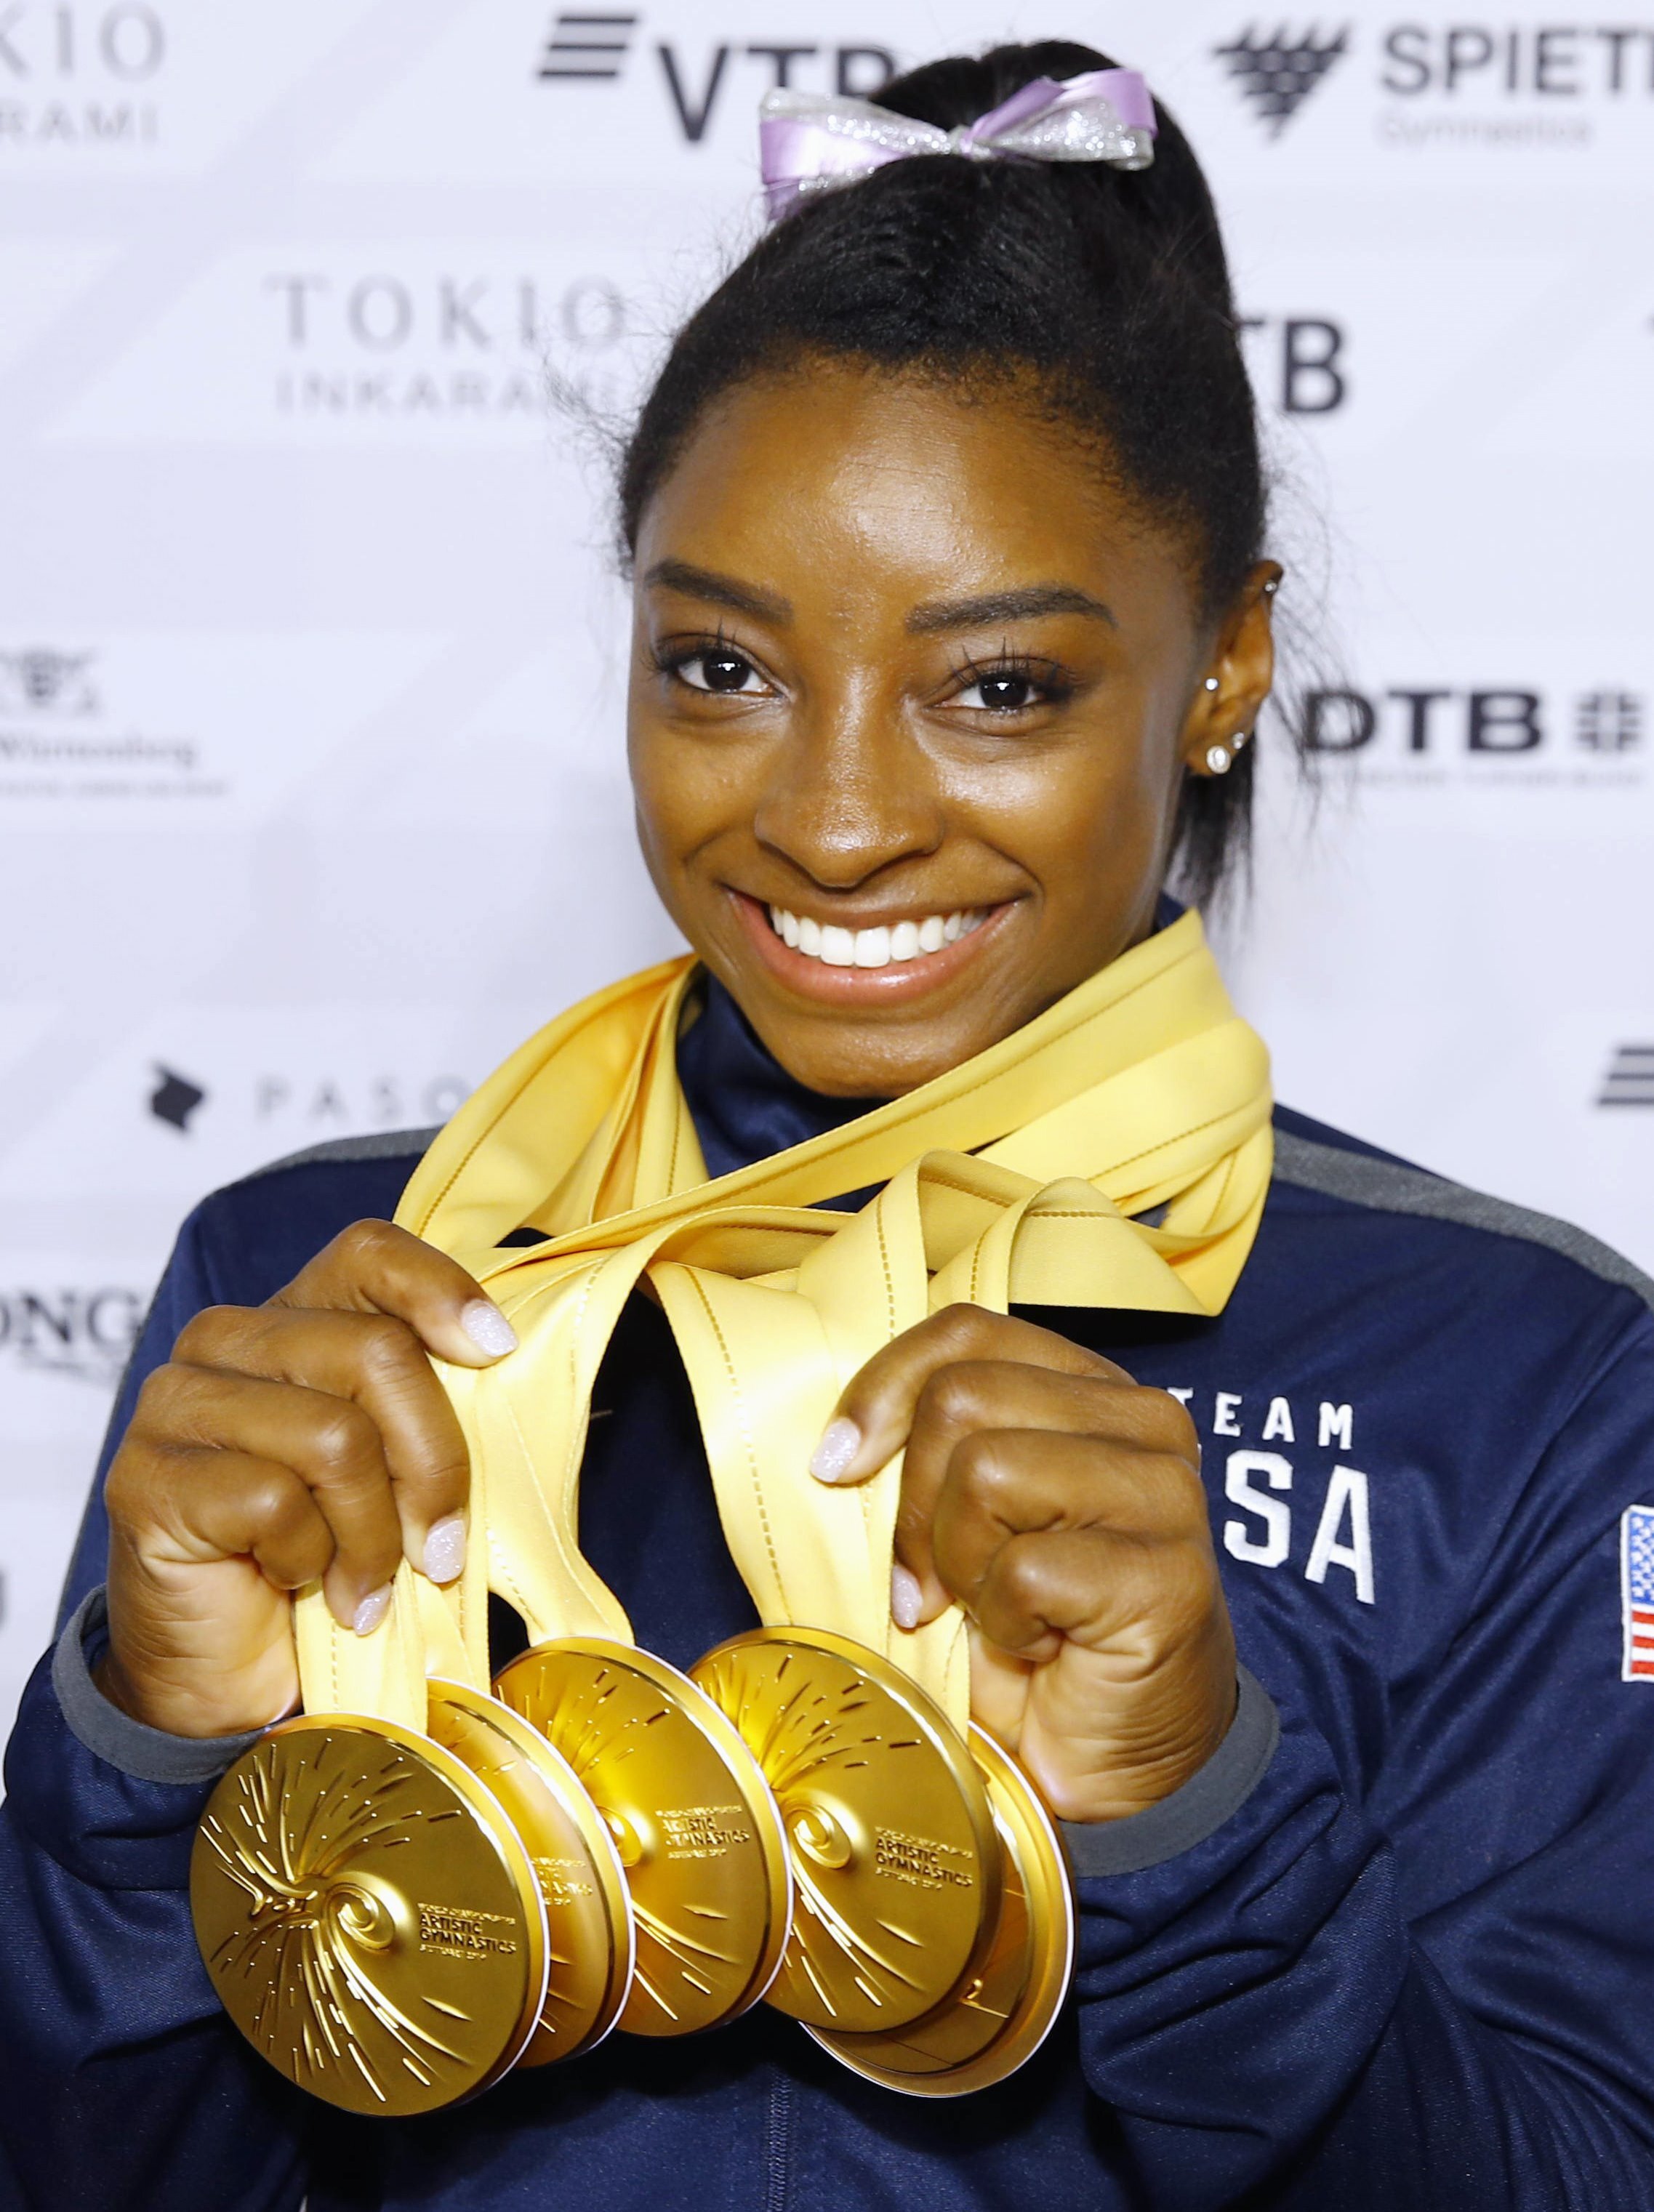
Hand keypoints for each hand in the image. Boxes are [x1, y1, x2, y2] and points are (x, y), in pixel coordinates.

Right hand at [98, 1221, 516, 1739]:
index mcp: (292, 1319)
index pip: (368, 1255)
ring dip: (373, 1533)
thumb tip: (505, 1362)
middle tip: (442, 1548)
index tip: (496, 1350)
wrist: (231, 1674)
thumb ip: (429, 1408)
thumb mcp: (395, 1470)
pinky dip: (309, 1560)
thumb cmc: (327, 1561)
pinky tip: (298, 1585)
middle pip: (375, 1352)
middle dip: (434, 1463)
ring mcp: (176, 1404)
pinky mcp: (147, 1479)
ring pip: (334, 1436)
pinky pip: (272, 1502)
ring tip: (369, 1584)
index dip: (441, 1291)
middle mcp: (225, 1341)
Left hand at [809, 1305, 1234, 1822]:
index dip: (882, 1390)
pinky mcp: (1168, 1576)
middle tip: (931, 1586)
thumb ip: (928, 1456)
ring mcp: (1165, 1494)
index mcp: (1090, 1389)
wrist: (1110, 1765)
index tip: (836, 1466)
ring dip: (959, 1564)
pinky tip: (1039, 1647)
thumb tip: (833, 1440)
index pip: (966, 1332)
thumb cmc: (1028, 1636)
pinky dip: (1004, 1624)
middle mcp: (1143, 1421)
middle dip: (915, 1504)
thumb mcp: (961, 1523)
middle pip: (961, 1397)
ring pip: (987, 1469)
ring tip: (992, 1612)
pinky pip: (1026, 1569)